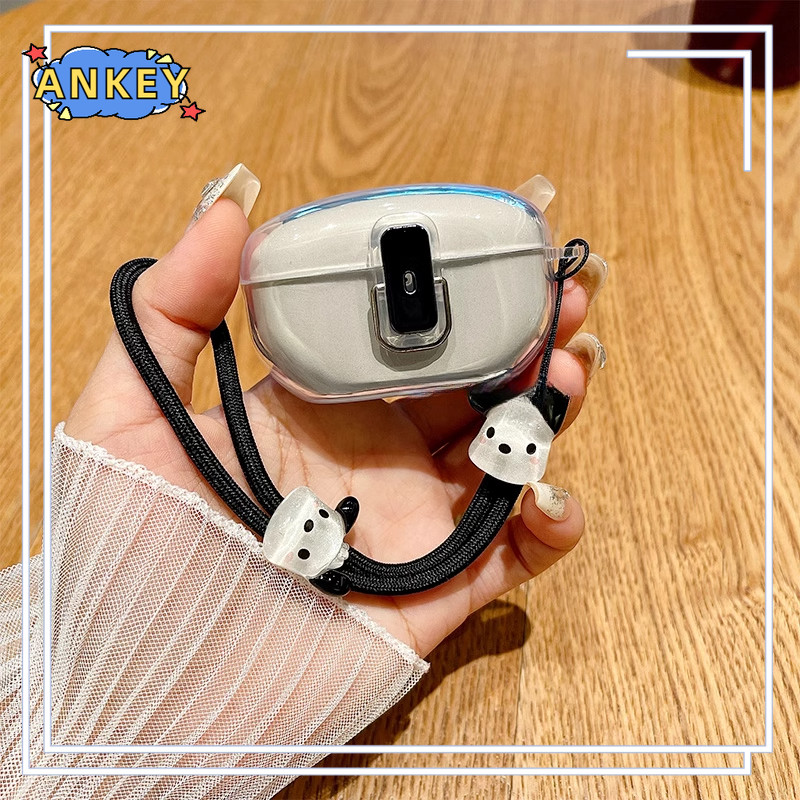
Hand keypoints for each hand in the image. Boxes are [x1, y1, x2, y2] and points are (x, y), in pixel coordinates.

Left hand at [66, 199, 595, 657]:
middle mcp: (376, 457)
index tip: (489, 245)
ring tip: (575, 362)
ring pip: (507, 452)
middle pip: (471, 385)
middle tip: (563, 290)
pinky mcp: (441, 587)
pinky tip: (550, 489)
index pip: (403, 338)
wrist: (153, 687)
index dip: (450, 292)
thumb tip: (229, 200)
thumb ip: (172, 310)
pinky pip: (519, 552)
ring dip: (552, 406)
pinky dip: (554, 520)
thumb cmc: (130, 551)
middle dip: (526, 334)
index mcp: (320, 410)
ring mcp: (414, 519)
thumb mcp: (128, 417)